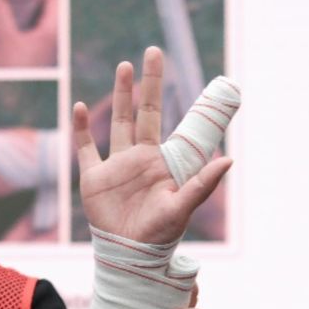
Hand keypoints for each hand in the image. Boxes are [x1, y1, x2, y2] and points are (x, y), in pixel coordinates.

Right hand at [0, 0, 58, 66]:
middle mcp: (56, 40)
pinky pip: (36, 35)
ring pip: (42, 23)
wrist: (16, 97)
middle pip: (48, 9)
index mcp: (53, 31)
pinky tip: (9, 28)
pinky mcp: (41, 59)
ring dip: (26, 14)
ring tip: (8, 8)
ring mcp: (49, 50)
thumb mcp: (3, 38)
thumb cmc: (13, 70)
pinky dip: (25, 27)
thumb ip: (0, 14)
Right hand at [73, 47, 232, 246]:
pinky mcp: (94, 178)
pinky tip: (79, 107)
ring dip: (121, 94)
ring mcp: (117, 166)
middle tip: (153, 52)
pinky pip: (86, 149)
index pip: (175, 123)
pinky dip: (80, 129)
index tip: (190, 77)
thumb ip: (202, 184)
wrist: (129, 257)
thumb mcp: (183, 207)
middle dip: (149, 83)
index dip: (182, 105)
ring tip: (124, 66)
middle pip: (145, 112)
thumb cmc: (160, 235)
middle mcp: (141, 157)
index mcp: (163, 162)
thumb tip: (229, 159)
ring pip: (118, 122)